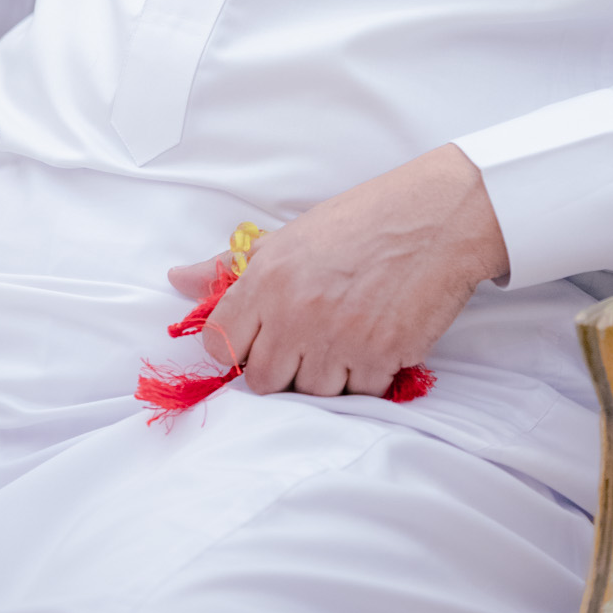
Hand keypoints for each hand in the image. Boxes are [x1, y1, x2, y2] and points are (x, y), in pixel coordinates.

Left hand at [166, 144, 507, 397]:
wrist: (436, 218)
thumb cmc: (362, 222)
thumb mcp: (290, 236)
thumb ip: (230, 267)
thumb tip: (177, 278)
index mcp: (267, 277)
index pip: (221, 343)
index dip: (238, 348)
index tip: (259, 340)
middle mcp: (295, 311)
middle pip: (264, 382)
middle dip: (284, 369)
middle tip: (310, 339)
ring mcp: (338, 338)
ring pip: (313, 393)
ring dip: (330, 374)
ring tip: (349, 334)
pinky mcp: (379, 356)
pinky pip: (360, 393)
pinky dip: (368, 375)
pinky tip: (377, 339)